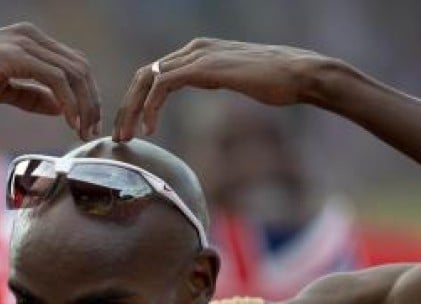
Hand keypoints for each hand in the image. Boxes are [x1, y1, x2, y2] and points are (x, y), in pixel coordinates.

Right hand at [0, 23, 100, 139]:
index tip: (87, 123)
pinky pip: (55, 78)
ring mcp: (26, 42)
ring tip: (82, 130)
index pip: (73, 65)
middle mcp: (33, 36)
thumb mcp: (4, 89)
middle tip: (91, 131)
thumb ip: (33, 95)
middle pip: (80, 67)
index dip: (86, 95)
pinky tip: (68, 120)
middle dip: (91, 101)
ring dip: (83, 104)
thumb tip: (59, 108)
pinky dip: (67, 101)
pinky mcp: (17, 55)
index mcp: (32, 41)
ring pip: (72, 72)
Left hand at [114, 38, 331, 140]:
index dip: (136, 103)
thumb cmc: (277, 83)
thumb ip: (215, 79)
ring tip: (127, 137)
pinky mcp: (203, 67)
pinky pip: (162, 85)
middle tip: (118, 138)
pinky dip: (150, 107)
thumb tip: (207, 85)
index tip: (130, 130)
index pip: (153, 75)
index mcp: (198, 52)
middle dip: (126, 107)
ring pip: (147, 79)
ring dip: (131, 110)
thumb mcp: (236, 80)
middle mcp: (193, 49)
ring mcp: (198, 55)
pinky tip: (149, 129)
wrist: (302, 75)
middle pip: (144, 76)